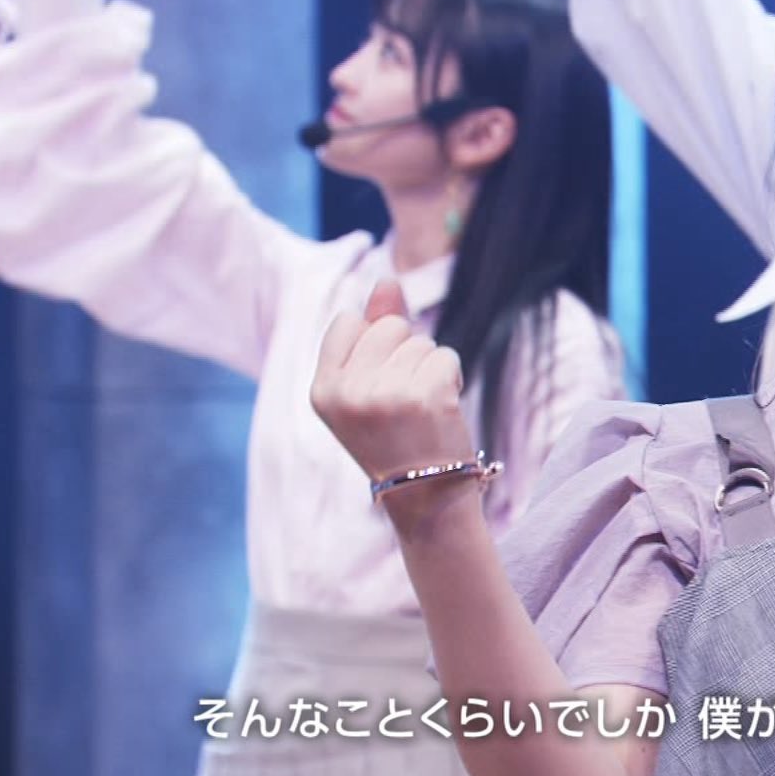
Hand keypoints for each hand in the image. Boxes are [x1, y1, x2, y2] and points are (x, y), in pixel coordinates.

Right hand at [311, 281, 476, 520]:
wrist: (426, 498)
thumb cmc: (396, 438)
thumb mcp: (366, 388)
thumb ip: (373, 329)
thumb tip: (387, 277)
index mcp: (322, 389)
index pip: (349, 322)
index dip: (374, 346)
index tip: (377, 386)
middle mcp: (348, 392)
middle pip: (389, 326)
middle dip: (406, 354)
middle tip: (405, 401)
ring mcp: (386, 394)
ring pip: (422, 342)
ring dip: (430, 369)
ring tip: (422, 409)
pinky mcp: (425, 396)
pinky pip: (446, 356)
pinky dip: (452, 377)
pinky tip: (443, 410)